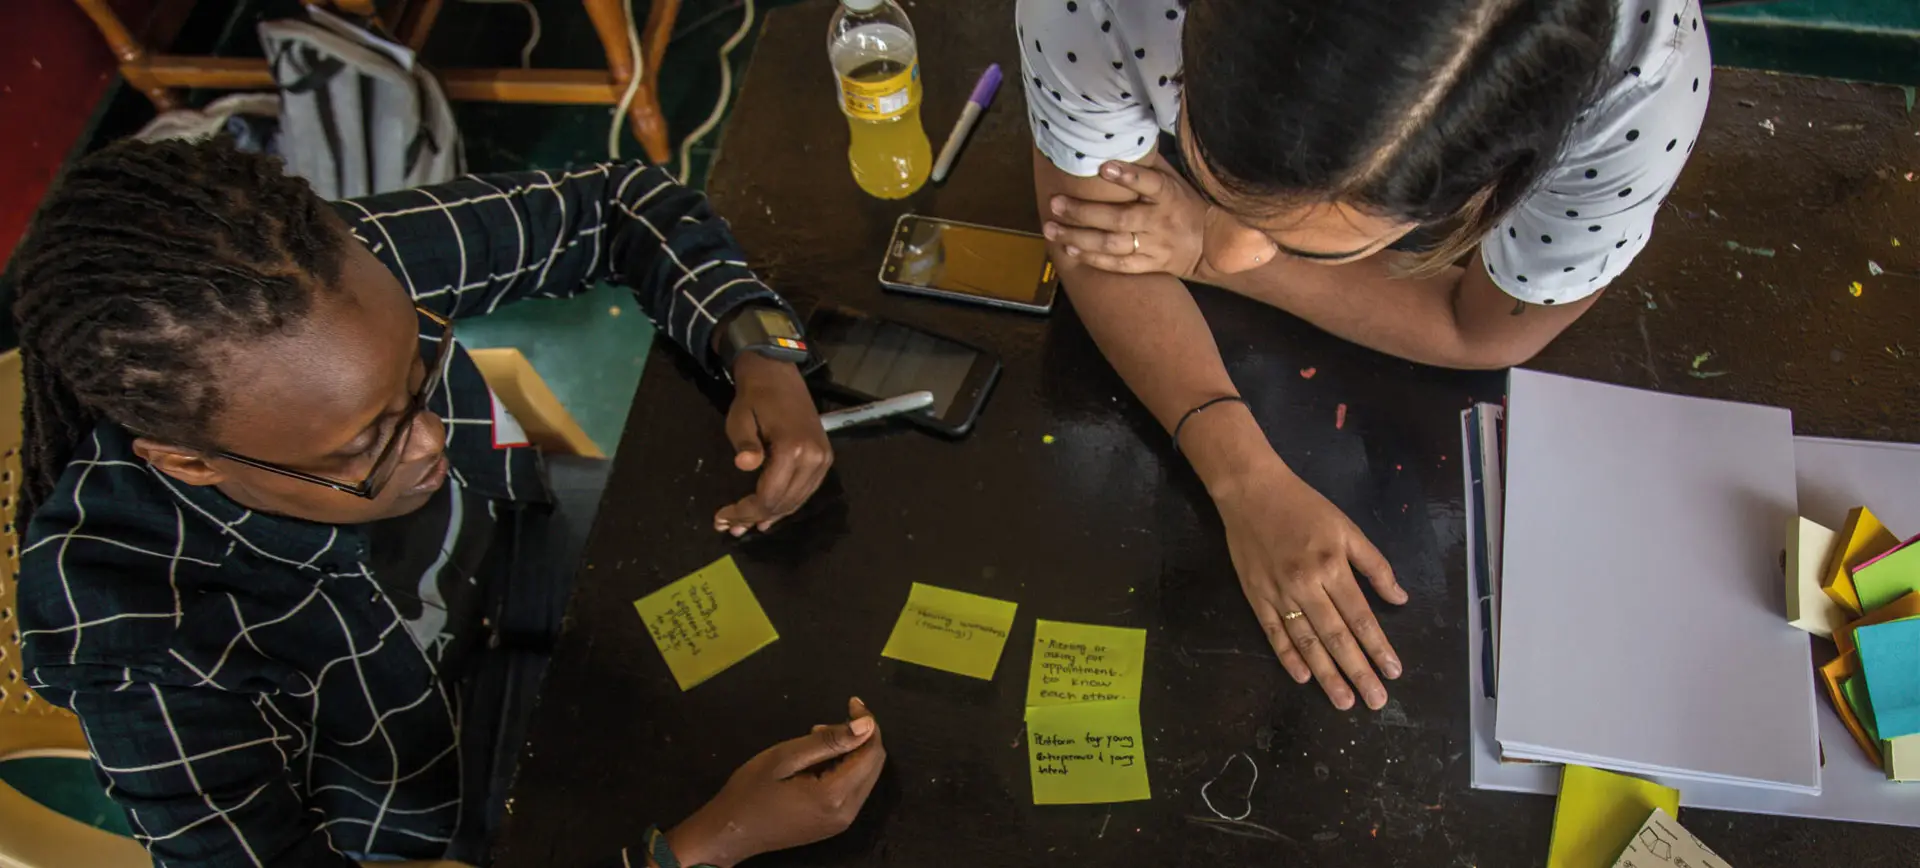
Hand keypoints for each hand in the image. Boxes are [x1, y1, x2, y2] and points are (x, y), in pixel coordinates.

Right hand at [666, 698, 885, 867]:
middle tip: (824, 724)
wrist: (729, 833)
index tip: (851, 702)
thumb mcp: (785, 757)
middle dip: (860, 737)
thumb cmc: (750, 792)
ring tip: (816, 738)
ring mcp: (841, 822)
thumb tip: (867, 724)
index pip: (871, 752)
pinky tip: (817, 761)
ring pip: (864, 776)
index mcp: (835, 795)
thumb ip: (828, 741)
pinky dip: (843, 768)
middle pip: (873, 764)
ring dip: (850, 752)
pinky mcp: (833, 824)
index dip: (867, 723)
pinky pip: (852, 790)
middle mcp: (847, 812)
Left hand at [716, 352, 831, 534]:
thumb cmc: (754, 398)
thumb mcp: (740, 419)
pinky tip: (771, 513)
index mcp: (792, 449)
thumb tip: (745, 466)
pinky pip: (806, 491)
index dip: (744, 511)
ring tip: (747, 526)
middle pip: (782, 503)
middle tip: (730, 527)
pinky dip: (788, 504)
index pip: (768, 495)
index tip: (722, 518)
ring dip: (771, 515)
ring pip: (796, 501)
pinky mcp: (825, 458)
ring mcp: (822, 459)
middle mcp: (813, 458)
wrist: (778, 374)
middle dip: (754, 517)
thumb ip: (745, 445)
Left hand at [1042, 159, 1247, 278]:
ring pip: (1113, 244)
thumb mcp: (1176, 181)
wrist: (1212, 248)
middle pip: (1120, 218)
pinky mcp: (1150, 266)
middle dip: (1084, 212)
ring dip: (1079, 238)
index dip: (1128, 176)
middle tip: (1056, 204)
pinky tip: (1070, 251)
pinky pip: (1119, 265)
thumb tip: (1122, 137)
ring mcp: (1155, 246)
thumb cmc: (1186, 206)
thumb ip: (1150, 166)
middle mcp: (1161, 222)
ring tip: (1052, 230)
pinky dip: (1093, 259)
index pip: (1150, 183)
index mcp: (1169, 195)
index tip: (1103, 167)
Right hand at [1212, 453, 1408, 710]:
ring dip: (1327, 675)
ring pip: (1307, 643)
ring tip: (1345, 700)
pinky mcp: (1256, 597)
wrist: (1251, 491)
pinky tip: (1303, 677)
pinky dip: (1288, 657)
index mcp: (1332, 567)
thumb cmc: (1304, 507)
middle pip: (1337, 637)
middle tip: (1376, 701)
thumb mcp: (1347, 528)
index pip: (1361, 617)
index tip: (1393, 672)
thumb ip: (1374, 565)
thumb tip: (1399, 598)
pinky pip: (1274, 634)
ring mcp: (1278, 595)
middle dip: (1358, 671)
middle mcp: (1306, 586)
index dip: (1378, 647)